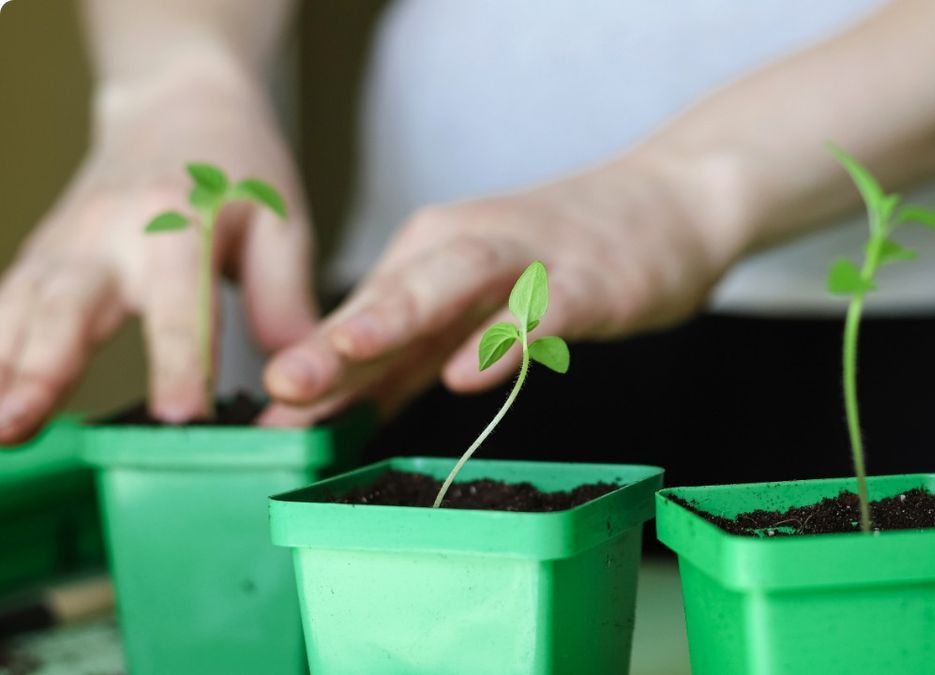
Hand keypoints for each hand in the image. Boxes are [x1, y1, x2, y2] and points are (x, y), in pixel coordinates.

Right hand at [0, 68, 315, 442]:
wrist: (176, 104)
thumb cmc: (236, 168)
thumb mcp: (281, 219)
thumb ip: (283, 298)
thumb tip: (297, 375)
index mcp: (180, 223)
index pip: (180, 305)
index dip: (179, 362)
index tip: (179, 417)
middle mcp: (109, 235)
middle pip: (70, 307)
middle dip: (44, 370)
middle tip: (21, 425)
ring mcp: (64, 247)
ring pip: (19, 311)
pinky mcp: (39, 260)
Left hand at [260, 154, 747, 424]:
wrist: (668, 204)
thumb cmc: (561, 260)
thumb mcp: (471, 308)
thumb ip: (408, 358)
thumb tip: (329, 412)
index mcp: (434, 255)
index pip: (362, 315)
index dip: (313, 366)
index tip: (262, 422)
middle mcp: (471, 247)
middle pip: (394, 293)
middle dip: (334, 341)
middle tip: (282, 387)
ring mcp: (532, 261)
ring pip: (455, 282)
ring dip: (399, 315)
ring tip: (349, 351)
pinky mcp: (589, 282)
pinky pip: (543, 311)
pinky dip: (504, 338)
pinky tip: (469, 371)